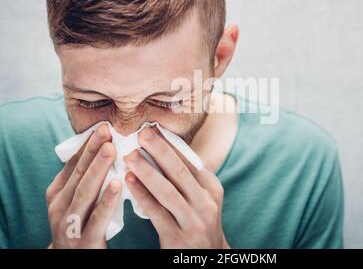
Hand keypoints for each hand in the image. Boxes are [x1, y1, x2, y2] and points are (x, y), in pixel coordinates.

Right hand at [46, 123, 121, 247]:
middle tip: (107, 131)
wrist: (71, 261)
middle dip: (93, 151)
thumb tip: (105, 146)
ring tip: (112, 150)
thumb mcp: (75, 200)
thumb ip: (85, 178)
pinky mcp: (86, 241)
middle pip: (79, 174)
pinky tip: (118, 184)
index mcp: (58, 193)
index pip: (73, 164)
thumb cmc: (80, 223)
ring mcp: (70, 224)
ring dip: (98, 169)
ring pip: (85, 193)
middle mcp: (60, 206)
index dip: (88, 145)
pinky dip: (107, 200)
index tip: (103, 126)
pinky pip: (97, 218)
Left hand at [124, 126, 229, 248]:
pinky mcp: (178, 238)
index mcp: (212, 188)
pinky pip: (157, 213)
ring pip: (168, 191)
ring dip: (147, 171)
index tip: (152, 127)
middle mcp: (206, 202)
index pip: (190, 161)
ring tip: (129, 155)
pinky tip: (129, 181)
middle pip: (180, 172)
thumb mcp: (201, 198)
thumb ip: (187, 177)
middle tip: (141, 133)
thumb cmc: (197, 221)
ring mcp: (194, 221)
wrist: (207, 258)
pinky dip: (142, 195)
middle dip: (160, 150)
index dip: (170, 144)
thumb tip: (162, 148)